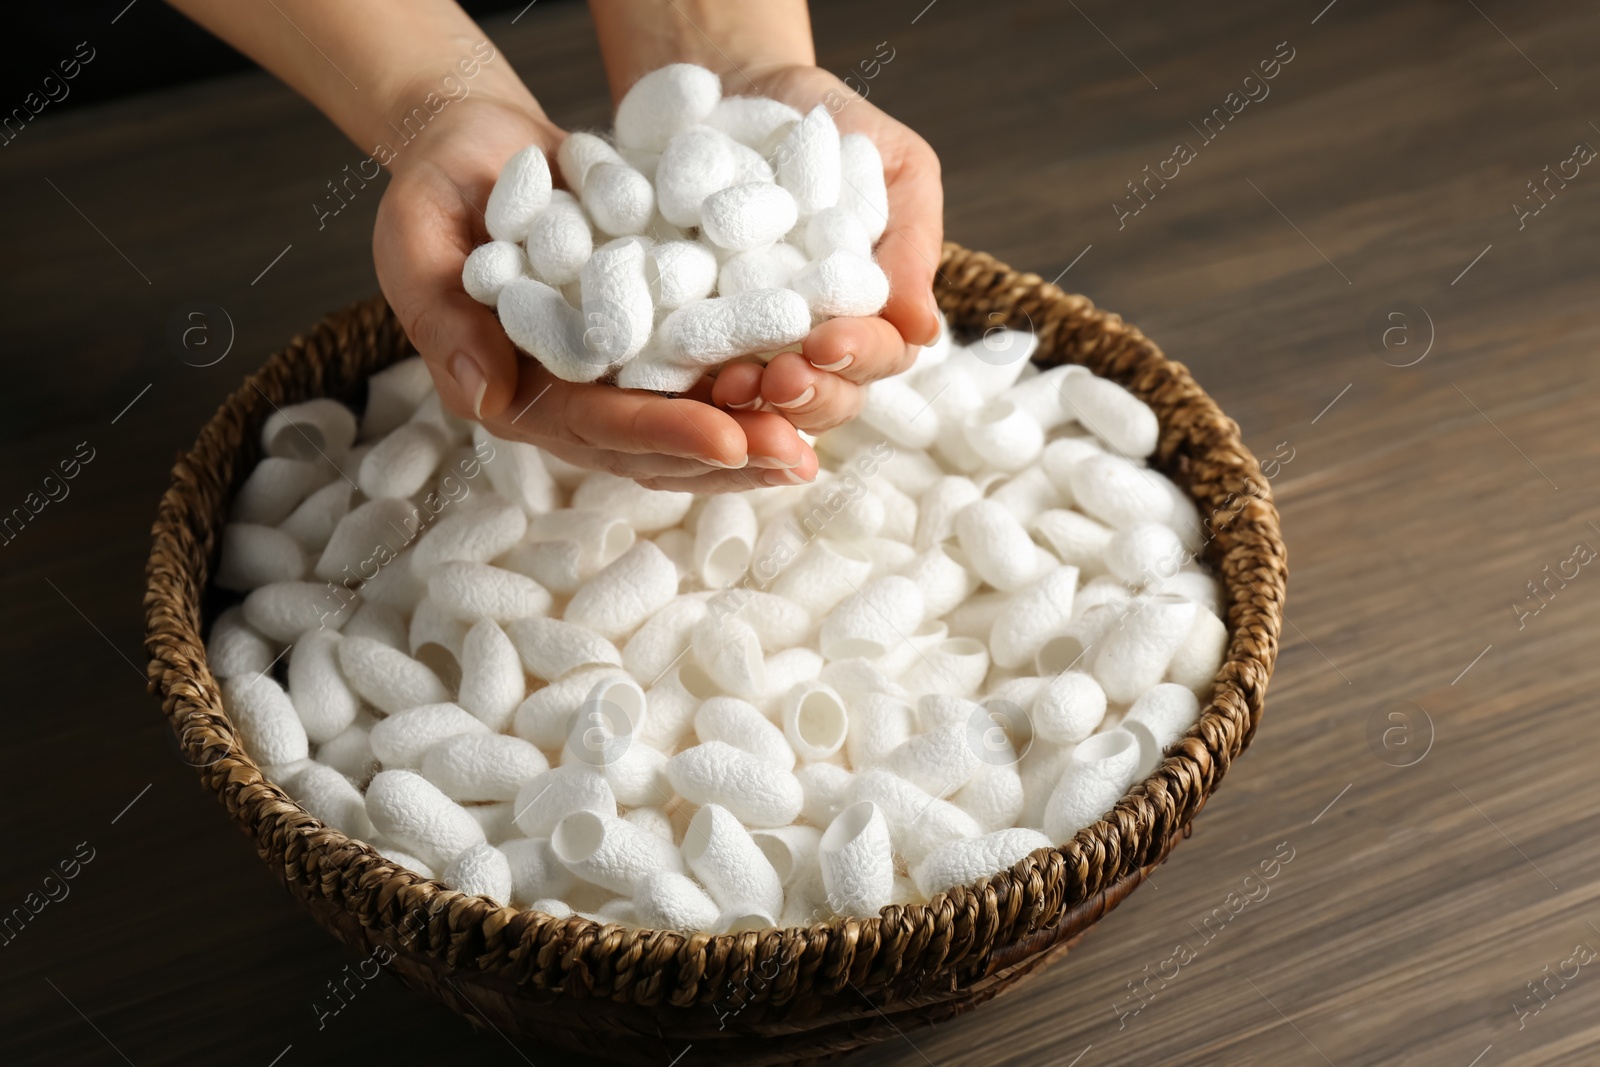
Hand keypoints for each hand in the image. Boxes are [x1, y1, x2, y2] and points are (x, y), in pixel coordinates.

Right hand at [374, 92, 817, 491]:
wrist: (477, 147)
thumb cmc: (437, 188)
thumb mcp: (417, 239)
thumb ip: (442, 320)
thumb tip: (484, 400)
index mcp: (517, 391)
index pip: (597, 426)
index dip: (664, 435)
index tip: (730, 438)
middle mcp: (569, 398)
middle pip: (654, 445)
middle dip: (726, 454)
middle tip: (795, 456)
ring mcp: (613, 376)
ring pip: (689, 425)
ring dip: (751, 439)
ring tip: (811, 448)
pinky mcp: (649, 344)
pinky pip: (705, 378)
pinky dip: (753, 390)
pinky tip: (807, 392)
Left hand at [710, 65, 944, 434]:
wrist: (736, 89)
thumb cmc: (830, 126)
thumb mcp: (894, 164)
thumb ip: (912, 241)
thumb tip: (923, 328)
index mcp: (874, 311)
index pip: (882, 354)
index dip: (859, 356)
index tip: (827, 341)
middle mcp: (816, 341)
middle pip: (828, 397)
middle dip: (806, 395)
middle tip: (777, 379)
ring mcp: (753, 346)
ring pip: (764, 403)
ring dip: (750, 405)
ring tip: (728, 386)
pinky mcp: (689, 336)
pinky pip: (691, 376)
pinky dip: (687, 385)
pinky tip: (674, 377)